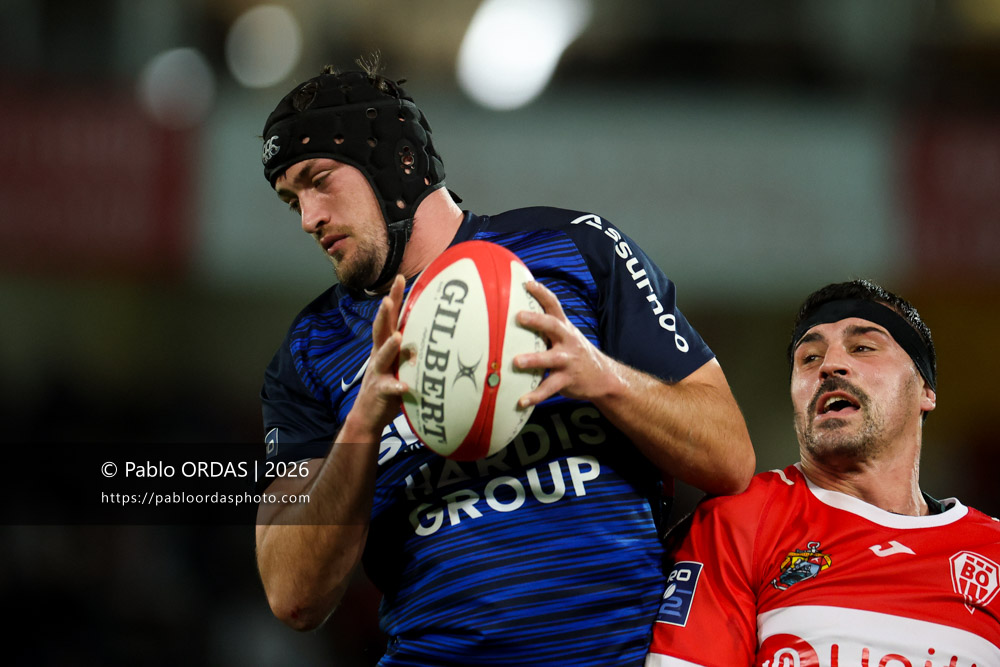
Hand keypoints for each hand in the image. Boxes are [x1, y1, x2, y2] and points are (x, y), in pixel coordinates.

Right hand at [348, 274, 408, 436]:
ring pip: (382, 356)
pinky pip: (389, 388)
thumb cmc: (389, 385)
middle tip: (388, 298)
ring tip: (398, 337)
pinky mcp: (380, 391)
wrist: (367, 415)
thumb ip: (411, 348)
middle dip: (384, 314)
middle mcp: (379, 355)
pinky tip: (405, 386)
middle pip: (381, 330)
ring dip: (390, 347)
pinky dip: (396, 386)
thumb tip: (435, 332)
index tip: (401, 278)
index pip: (390, 318)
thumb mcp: (399, 363)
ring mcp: (378, 372)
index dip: (394, 298)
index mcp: (385, 346)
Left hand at [513, 280, 621, 407]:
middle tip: (519, 316)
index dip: (542, 293)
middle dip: (537, 320)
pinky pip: (550, 388)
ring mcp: (568, 361)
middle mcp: (567, 341)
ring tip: (516, 361)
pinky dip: (535, 395)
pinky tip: (521, 400)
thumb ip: (546, 328)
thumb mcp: (566, 336)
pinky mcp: (567, 380)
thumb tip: (515, 313)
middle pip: (553, 326)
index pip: (554, 305)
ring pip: (551, 358)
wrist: (603, 377)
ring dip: (534, 359)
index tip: (527, 284)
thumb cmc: (575, 353)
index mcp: (564, 328)